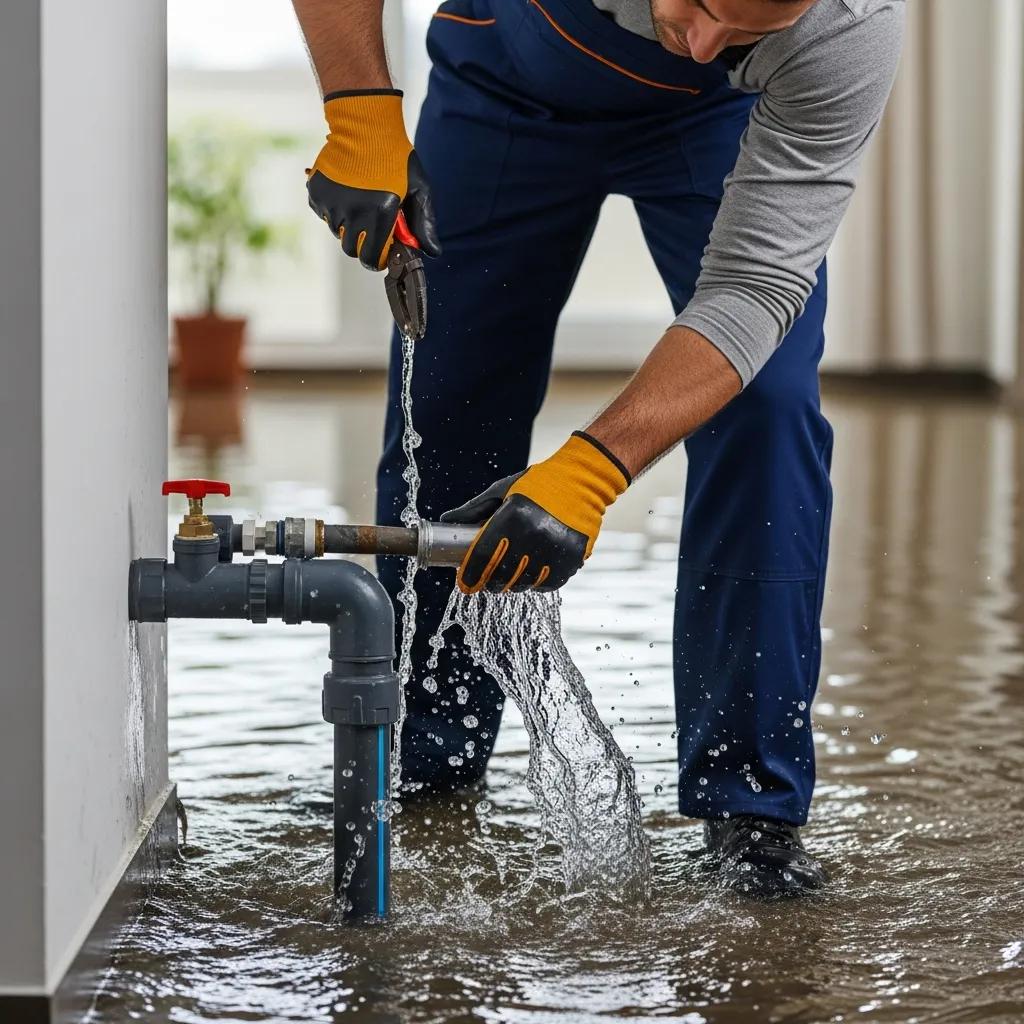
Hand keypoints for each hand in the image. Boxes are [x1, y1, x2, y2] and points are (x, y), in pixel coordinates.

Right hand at [306, 89, 440, 269]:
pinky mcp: (316, 194)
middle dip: (362, 244)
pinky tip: (346, 192)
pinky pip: (324, 215)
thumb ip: (424, 223)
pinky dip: (333, 210)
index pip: (371, 258)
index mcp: (380, 213)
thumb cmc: (396, 157)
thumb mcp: (418, 188)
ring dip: (348, 225)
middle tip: (371, 226)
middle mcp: (353, 212)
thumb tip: (432, 252)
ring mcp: (332, 203)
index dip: (377, 259)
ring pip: (337, 232)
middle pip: (351, 250)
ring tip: (360, 202)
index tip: (381, 251)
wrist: (365, 125)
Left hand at [441, 432, 630, 593]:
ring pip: (523, 584)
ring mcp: (555, 549)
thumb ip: (474, 509)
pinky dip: (536, 584)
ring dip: (512, 585)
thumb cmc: (538, 484)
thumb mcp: (502, 491)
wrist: (582, 481)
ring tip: (508, 578)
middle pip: (501, 576)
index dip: (470, 575)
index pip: (483, 557)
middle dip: (488, 583)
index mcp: (513, 516)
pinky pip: (547, 584)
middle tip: (485, 582)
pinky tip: (530, 576)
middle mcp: (534, 535)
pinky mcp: (572, 559)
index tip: (464, 582)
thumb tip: (447, 521)